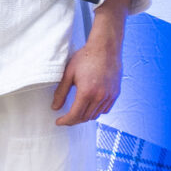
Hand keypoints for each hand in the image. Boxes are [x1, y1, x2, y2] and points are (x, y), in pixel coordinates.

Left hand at [54, 0, 128, 126]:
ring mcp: (109, 96)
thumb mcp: (69, 74)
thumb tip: (55, 107)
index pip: (75, 115)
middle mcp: (100, 97)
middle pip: (85, 118)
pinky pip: (105, 109)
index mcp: (86, 92)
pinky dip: (96, 111)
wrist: (105, 47)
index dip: (65, 121)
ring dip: (85, 116)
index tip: (59, 122)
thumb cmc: (86, 58)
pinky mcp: (115, 93)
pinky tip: (90, 105)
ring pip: (96, 115)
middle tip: (66, 117)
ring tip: (77, 112)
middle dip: (74, 120)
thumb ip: (61, 92)